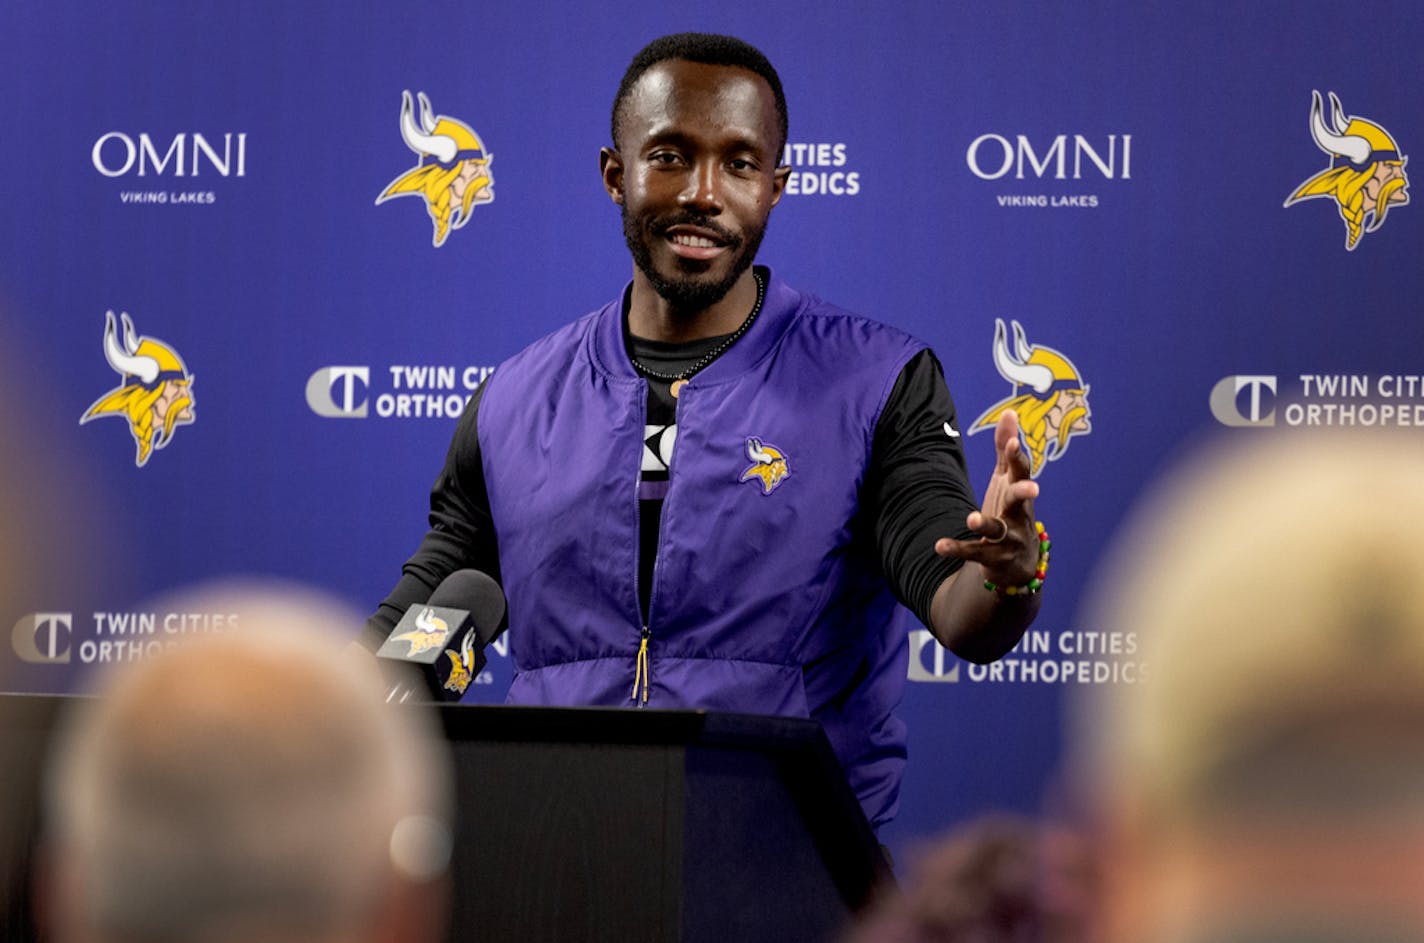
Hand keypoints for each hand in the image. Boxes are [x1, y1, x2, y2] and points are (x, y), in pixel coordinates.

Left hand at [933, 410, 1039, 586]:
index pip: (1021, 472)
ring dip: (986, 523)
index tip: (1014, 442)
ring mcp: (1009, 539)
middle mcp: (1019, 515)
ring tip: (972, 518)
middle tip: (1032, 488)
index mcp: (1018, 492)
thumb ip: (1005, 449)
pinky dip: (957, 549)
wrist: (1017, 566)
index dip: (1017, 457)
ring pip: (998, 530)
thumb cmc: (1011, 512)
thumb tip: (1009, 411)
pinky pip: (974, 552)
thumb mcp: (1007, 480)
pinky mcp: (994, 558)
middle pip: (1022, 501)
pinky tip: (939, 546)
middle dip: (1024, 492)